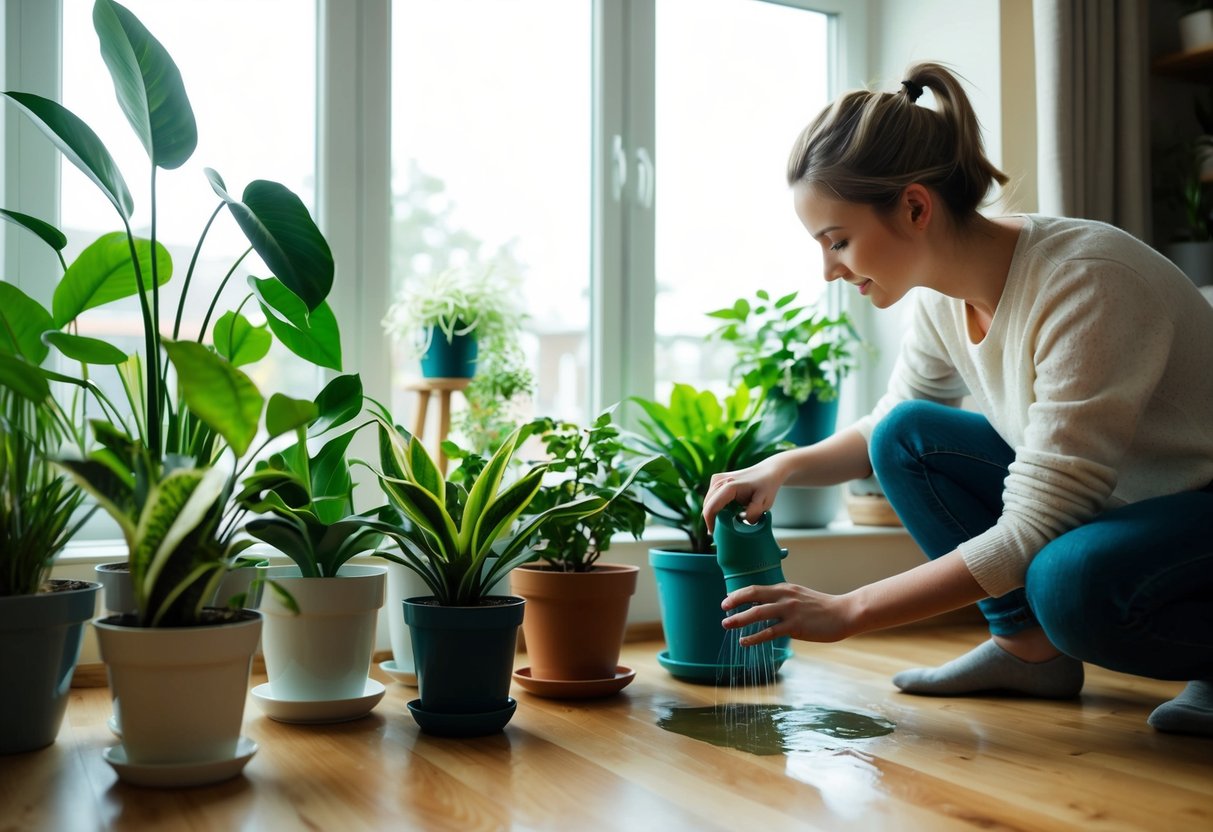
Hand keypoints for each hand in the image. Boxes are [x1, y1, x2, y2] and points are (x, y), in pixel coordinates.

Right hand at [702, 456, 787, 533]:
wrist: (767, 472)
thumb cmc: (766, 486)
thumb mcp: (764, 503)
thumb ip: (753, 514)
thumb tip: (742, 521)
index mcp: (729, 486)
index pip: (711, 508)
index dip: (710, 523)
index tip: (715, 535)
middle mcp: (719, 481)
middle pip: (707, 506)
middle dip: (712, 520)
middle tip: (721, 533)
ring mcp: (716, 479)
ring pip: (708, 503)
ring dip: (714, 514)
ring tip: (726, 523)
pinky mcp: (716, 481)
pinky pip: (712, 499)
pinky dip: (717, 507)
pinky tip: (727, 512)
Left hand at [720, 582, 855, 644]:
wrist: (844, 613)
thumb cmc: (822, 608)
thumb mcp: (800, 597)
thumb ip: (784, 600)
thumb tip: (766, 606)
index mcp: (785, 589)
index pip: (756, 588)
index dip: (739, 594)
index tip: (727, 600)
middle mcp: (784, 597)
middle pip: (753, 596)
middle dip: (734, 602)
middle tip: (723, 610)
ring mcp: (789, 611)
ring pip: (757, 613)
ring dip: (739, 620)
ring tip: (727, 625)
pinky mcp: (795, 627)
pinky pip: (769, 632)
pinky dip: (754, 637)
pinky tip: (745, 641)